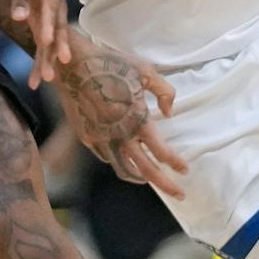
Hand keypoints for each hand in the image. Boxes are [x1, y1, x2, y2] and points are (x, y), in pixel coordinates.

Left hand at [7, 0, 72, 84]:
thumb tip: (18, 17)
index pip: (51, 12)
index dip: (49, 26)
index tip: (47, 40)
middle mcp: (56, 11)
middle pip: (58, 33)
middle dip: (54, 52)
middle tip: (52, 70)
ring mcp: (52, 21)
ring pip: (53, 44)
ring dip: (49, 61)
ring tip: (46, 80)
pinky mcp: (45, 28)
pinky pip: (44, 48)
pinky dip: (40, 62)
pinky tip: (35, 81)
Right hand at [56, 29, 187, 197]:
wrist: (72, 65)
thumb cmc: (111, 64)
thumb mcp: (146, 71)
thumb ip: (165, 92)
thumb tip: (169, 114)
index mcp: (137, 119)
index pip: (161, 152)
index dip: (176, 163)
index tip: (185, 170)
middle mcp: (119, 134)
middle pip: (146, 170)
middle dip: (165, 184)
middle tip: (180, 194)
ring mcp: (101, 138)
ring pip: (124, 169)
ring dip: (141, 178)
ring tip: (152, 179)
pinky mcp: (86, 137)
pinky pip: (107, 157)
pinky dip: (120, 162)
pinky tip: (127, 159)